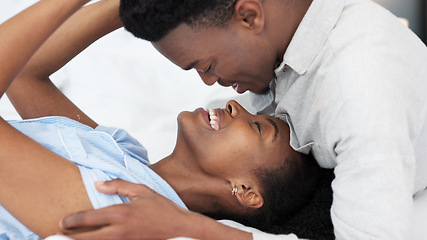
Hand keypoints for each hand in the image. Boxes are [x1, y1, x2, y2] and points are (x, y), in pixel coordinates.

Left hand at [59, 179, 192, 238]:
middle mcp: (120, 231)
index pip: (90, 218)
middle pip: (87, 238)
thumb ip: (119, 186)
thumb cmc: (163, 210)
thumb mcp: (143, 191)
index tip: (62, 221)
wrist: (182, 230)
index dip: (72, 221)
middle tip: (55, 236)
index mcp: (122, 213)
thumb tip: (98, 184)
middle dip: (68, 238)